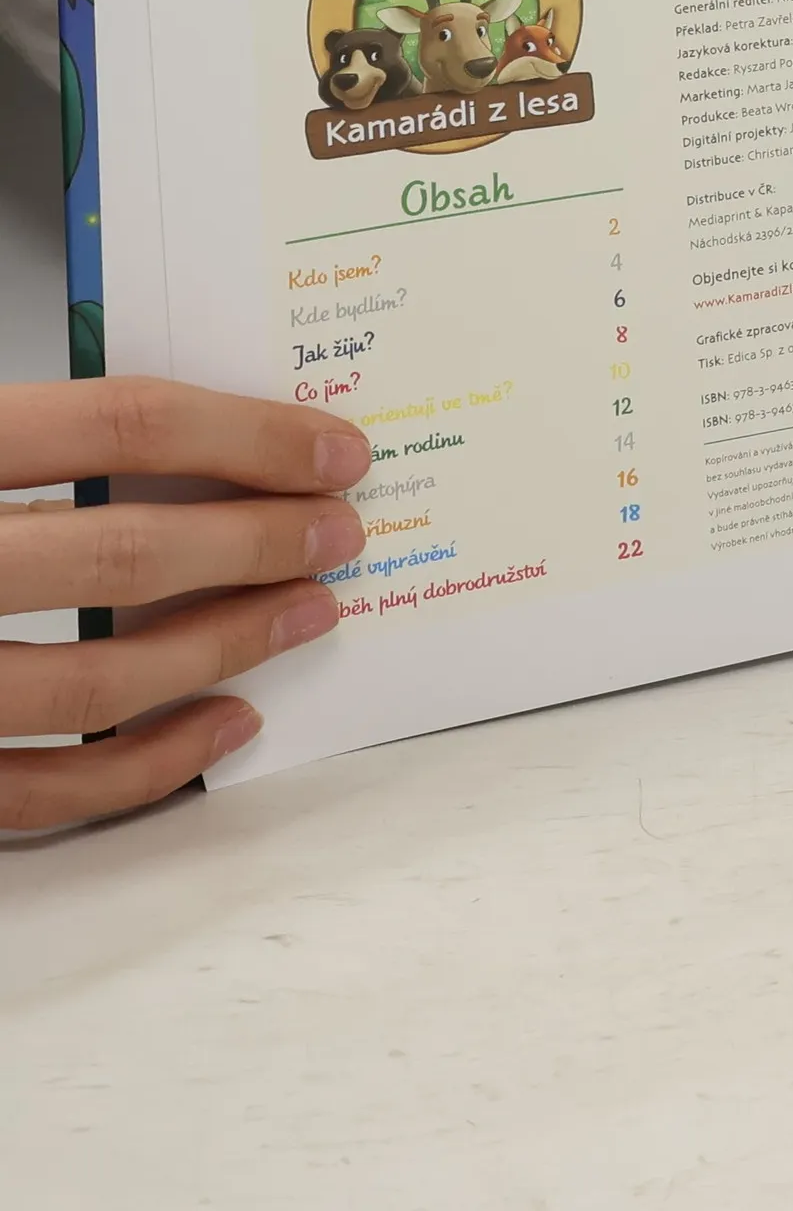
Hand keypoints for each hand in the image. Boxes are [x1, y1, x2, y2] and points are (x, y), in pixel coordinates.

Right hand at [0, 377, 367, 829]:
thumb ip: (29, 430)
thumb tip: (189, 432)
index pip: (116, 422)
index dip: (244, 434)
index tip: (332, 448)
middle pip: (117, 555)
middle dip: (255, 544)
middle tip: (340, 533)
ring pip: (91, 682)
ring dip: (224, 648)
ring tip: (309, 614)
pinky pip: (38, 790)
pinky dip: (149, 763)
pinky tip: (229, 722)